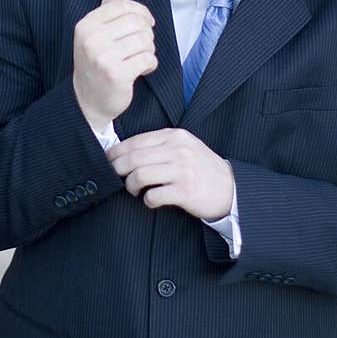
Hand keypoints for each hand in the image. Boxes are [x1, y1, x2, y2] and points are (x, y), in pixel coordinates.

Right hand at [72, 0, 156, 131]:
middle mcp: (92, 39)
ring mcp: (102, 57)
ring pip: (145, 41)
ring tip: (138, 59)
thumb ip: (109, 5)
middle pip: (138, 23)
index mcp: (87, 24)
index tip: (145, 25)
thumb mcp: (98, 31)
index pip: (125, 7)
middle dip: (146, 35)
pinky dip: (149, 65)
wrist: (87, 100)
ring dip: (148, 51)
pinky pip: (148, 59)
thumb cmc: (97, 62)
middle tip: (140, 47)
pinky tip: (140, 71)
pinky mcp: (116, 74)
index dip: (142, 14)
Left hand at [107, 128, 234, 219]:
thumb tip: (123, 152)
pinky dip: (147, 201)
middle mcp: (179, 150)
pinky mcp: (185, 190)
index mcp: (175, 136)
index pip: (136, 141)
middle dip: (117, 170)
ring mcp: (183, 170)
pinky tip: (152, 201)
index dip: (116, 152)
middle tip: (115, 178)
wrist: (229, 188)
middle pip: (133, 158)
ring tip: (135, 190)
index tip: (107, 161)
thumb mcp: (184, 147)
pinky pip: (153, 196)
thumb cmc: (200, 168)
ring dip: (130, 186)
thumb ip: (159, 145)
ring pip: (139, 176)